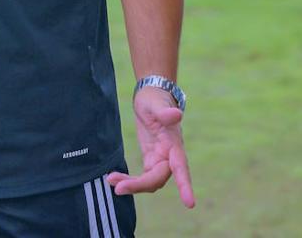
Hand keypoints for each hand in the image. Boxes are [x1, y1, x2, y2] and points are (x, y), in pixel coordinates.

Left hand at [106, 86, 194, 207]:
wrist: (150, 97)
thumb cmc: (155, 99)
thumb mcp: (156, 103)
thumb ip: (165, 111)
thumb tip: (177, 114)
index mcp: (174, 144)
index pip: (181, 167)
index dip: (185, 185)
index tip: (190, 204)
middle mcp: (170, 155)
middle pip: (158, 178)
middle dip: (139, 186)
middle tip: (117, 188)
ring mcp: (161, 159)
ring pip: (149, 181)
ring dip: (132, 185)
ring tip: (110, 180)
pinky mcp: (151, 159)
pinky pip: (142, 177)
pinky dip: (129, 180)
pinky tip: (113, 179)